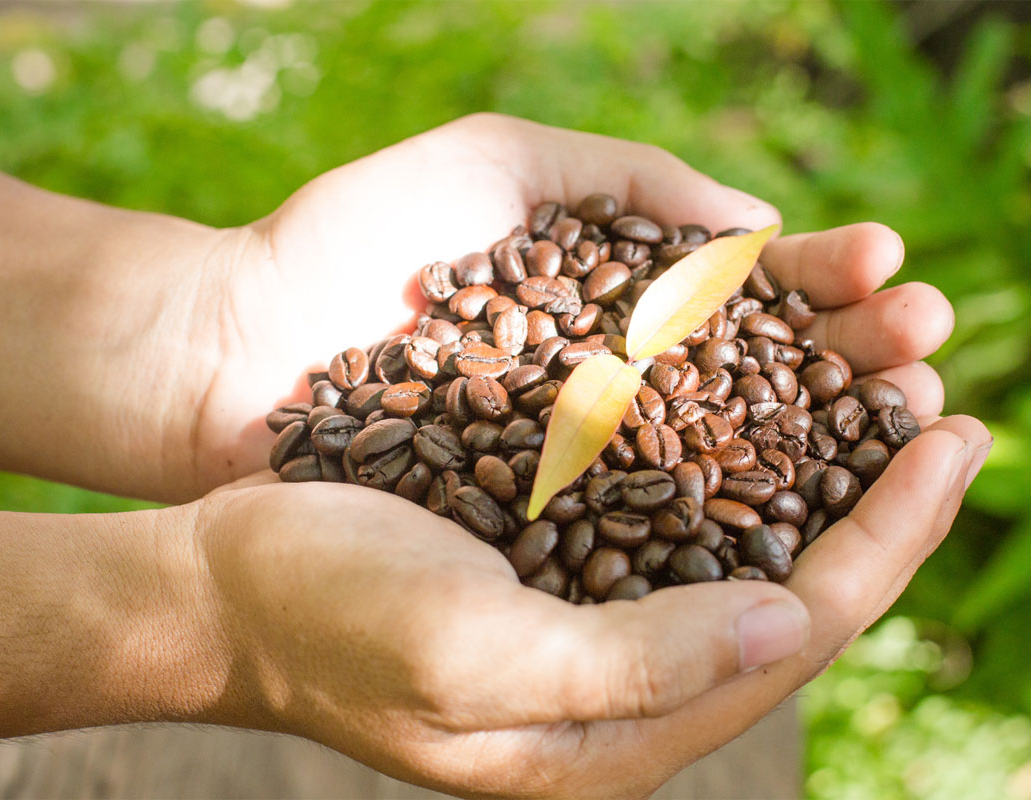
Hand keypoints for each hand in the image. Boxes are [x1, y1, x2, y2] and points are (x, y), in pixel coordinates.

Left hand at [188, 114, 956, 496]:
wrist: (234, 347)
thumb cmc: (351, 244)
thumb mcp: (500, 163)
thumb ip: (627, 176)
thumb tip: (760, 222)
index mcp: (610, 301)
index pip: (746, 295)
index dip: (821, 285)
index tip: (887, 270)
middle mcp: (611, 392)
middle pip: (756, 382)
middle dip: (849, 360)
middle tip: (928, 346)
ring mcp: (578, 471)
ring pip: (723, 464)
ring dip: (820, 442)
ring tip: (909, 414)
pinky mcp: (538, 539)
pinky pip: (646, 537)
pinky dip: (723, 525)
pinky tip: (802, 508)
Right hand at [192, 407, 987, 798]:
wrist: (224, 588)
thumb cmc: (327, 620)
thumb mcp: (474, 656)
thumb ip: (633, 663)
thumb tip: (784, 623)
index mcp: (616, 730)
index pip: (793, 633)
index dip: (885, 540)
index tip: (952, 440)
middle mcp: (619, 682)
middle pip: (785, 590)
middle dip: (874, 501)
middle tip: (938, 403)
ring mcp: (585, 622)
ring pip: (735, 547)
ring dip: (811, 471)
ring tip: (872, 389)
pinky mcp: (551, 569)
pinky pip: (667, 518)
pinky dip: (725, 457)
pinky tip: (752, 401)